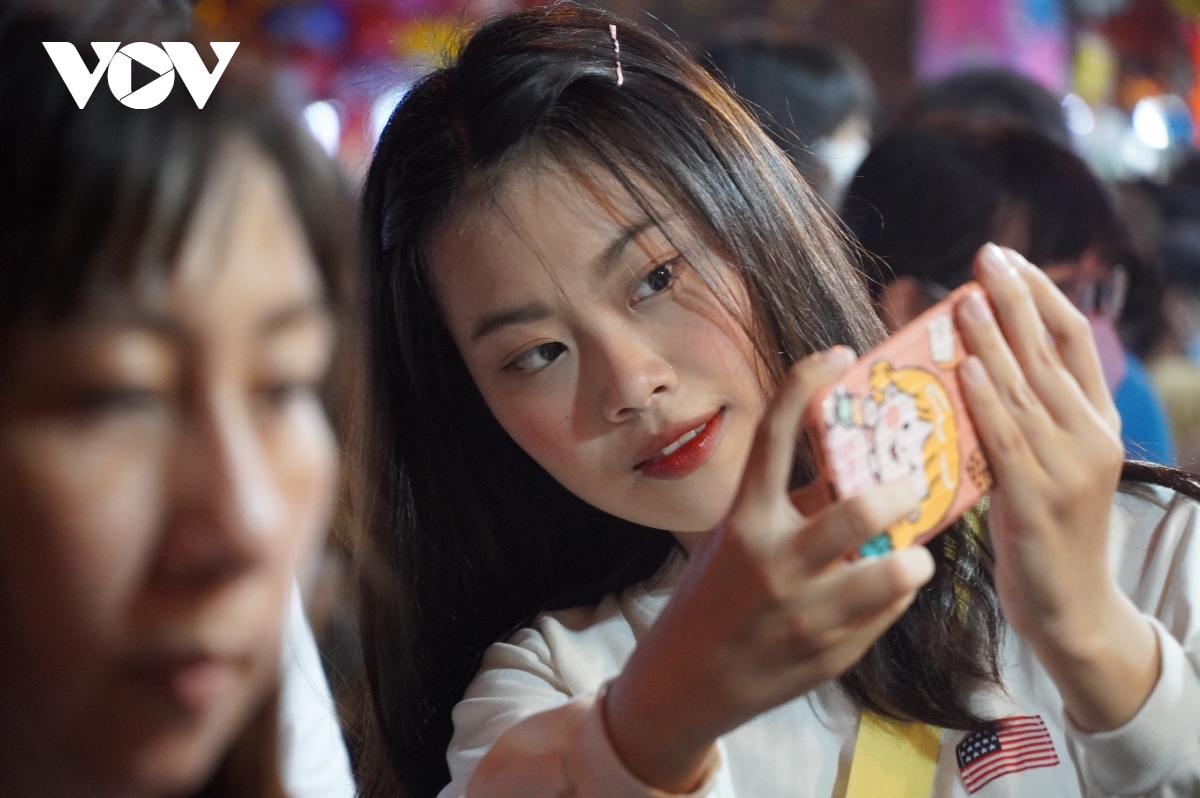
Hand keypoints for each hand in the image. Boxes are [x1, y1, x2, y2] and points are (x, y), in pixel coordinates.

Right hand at [603, 347, 934, 791]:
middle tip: (914, 482)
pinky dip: (895, 597)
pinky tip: (886, 592)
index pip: (774, 435)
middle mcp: (773, 560)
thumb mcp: (736, 541)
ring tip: (915, 552)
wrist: (683, 683)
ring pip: (894, 571)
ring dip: (914, 556)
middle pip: (859, 507)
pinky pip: (887, 614)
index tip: (839, 353)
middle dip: (901, 490)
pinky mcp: (830, 654)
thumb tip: (854, 465)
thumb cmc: (713, 597)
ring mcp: (805, 612)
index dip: (805, 383)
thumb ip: (790, 505)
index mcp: (743, 519)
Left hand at [956, 243, 1158, 731]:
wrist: (1069, 609)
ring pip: (1028, 388)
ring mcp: (1069, 467)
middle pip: (1050, 352)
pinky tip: (966, 367)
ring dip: (994, 338)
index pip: (1075, 341)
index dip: (1042, 296)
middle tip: (985, 257)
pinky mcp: (1039, 499)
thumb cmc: (1044, 532)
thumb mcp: (1046, 464)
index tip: (1008, 262)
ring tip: (966, 295)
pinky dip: (987, 400)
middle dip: (1015, 300)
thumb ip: (1022, 416)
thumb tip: (974, 363)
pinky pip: (1007, 438)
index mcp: (1097, 422)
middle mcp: (1092, 436)